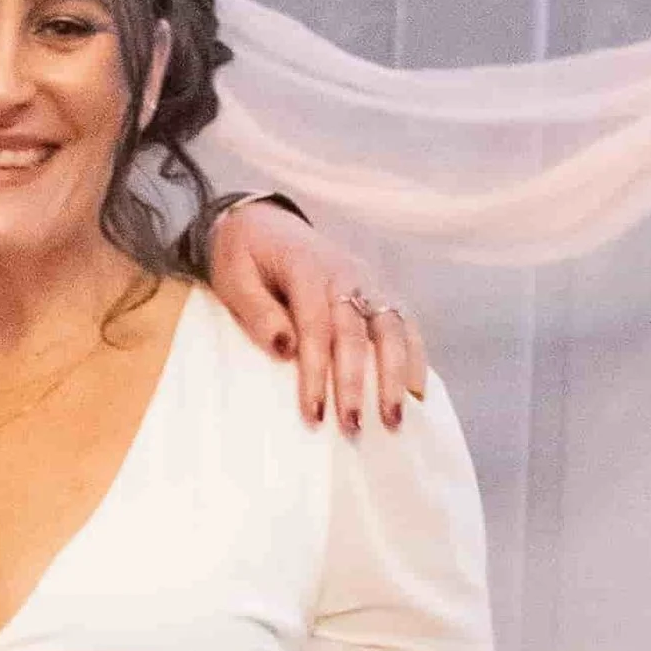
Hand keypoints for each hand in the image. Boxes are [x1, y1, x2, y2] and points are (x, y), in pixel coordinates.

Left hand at [205, 204, 429, 434]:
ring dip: (396, 374)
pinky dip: (413, 357)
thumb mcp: (234, 279)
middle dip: (358, 383)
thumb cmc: (244, 259)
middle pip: (358, 332)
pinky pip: (404, 323)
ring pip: (392, 327)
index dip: (316, 373)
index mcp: (307, 269)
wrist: (265, 223)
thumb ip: (258, 312)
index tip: (314, 415)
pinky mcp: (377, 291)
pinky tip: (416, 393)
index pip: (316, 326)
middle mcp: (345, 273)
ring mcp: (366, 281)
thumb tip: (286, 348)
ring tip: (395, 418)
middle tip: (354, 427)